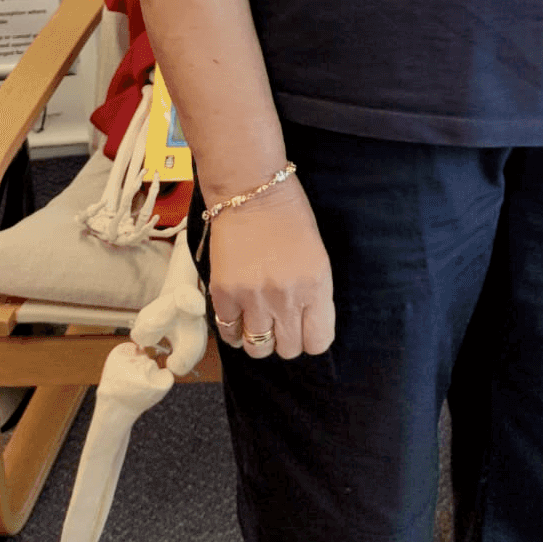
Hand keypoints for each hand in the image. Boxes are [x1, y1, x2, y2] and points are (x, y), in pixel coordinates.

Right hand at [208, 178, 334, 359]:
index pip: (319, 341)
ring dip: (259, 338)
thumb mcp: (318, 256)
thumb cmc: (290, 217)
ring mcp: (253, 298)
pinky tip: (239, 315)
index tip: (306, 327)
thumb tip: (307, 326)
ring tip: (258, 321)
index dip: (312, 337)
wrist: (251, 191)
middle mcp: (286, 297)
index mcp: (316, 285)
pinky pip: (228, 333)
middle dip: (286, 339)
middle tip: (281, 320)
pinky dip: (234, 330)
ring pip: (258, 348)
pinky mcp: (224, 295)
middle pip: (289, 349)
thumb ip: (315, 294)